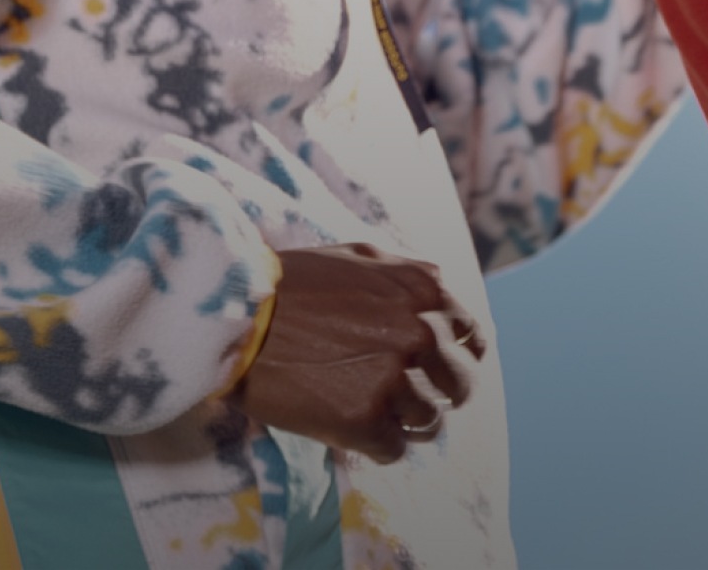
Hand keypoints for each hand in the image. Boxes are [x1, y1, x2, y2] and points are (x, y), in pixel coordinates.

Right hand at [235, 244, 486, 462]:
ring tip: (380, 418)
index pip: (471, 338)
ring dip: (408, 424)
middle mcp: (418, 336)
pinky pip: (395, 451)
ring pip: (430, 423)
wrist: (236, 317)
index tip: (443, 368)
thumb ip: (408, 274)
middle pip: (459, 386)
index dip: (459, 356)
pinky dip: (379, 446)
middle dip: (441, 395)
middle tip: (413, 399)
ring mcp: (392, 381)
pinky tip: (356, 432)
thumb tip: (442, 290)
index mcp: (423, 294)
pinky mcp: (362, 422)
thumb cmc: (292, 283)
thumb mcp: (359, 256)